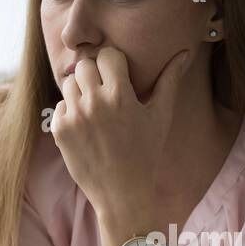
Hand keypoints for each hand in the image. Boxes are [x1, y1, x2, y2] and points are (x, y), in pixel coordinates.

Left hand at [49, 45, 189, 216]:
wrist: (122, 193)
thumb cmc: (146, 153)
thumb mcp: (161, 117)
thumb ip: (170, 81)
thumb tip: (184, 52)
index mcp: (120, 95)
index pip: (108, 54)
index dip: (114, 63)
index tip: (119, 77)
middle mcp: (94, 102)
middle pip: (85, 65)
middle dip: (95, 75)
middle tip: (106, 92)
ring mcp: (74, 116)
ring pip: (69, 83)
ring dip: (81, 91)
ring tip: (96, 109)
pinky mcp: (60, 130)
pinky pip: (61, 105)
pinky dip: (71, 112)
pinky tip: (87, 128)